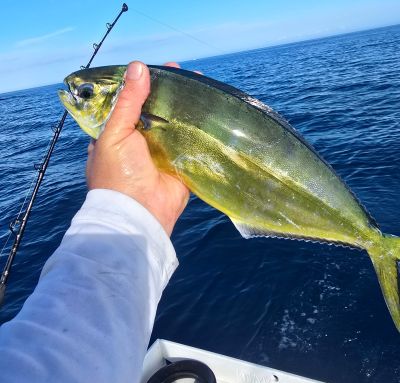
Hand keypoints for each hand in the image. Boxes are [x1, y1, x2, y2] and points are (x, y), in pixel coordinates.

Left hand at [86, 61, 188, 235]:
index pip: (131, 102)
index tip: (158, 69)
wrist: (139, 212)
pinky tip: (209, 110)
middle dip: (169, 93)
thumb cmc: (118, 173)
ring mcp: (161, 153)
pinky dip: (198, 128)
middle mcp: (140, 142)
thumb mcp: (115, 132)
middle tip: (184, 73)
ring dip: (185, 107)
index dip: (143, 85)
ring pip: (174, 124)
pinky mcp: (180, 163)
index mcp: (118, 134)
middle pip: (156, 110)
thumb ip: (128, 101)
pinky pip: (190, 142)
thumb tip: (138, 67)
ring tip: (200, 84)